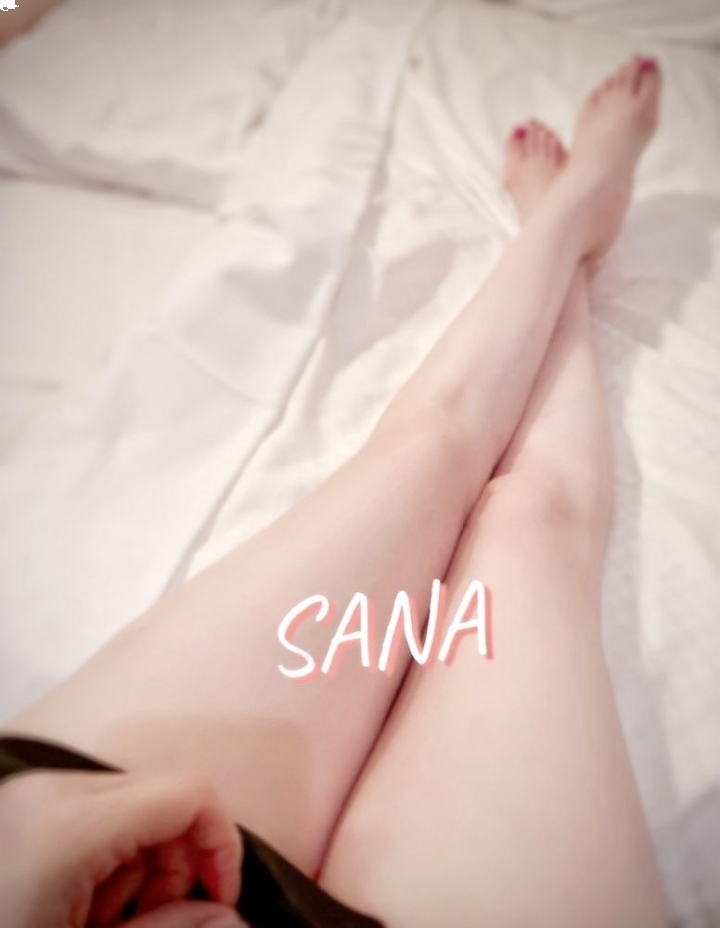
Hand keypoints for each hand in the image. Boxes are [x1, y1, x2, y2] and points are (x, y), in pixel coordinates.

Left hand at [0, 766, 245, 927]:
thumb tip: (236, 919)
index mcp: (69, 824)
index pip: (189, 792)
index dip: (221, 842)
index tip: (219, 897)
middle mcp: (50, 791)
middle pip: (163, 798)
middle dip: (174, 863)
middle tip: (143, 922)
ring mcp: (33, 794)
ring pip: (134, 807)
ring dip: (140, 865)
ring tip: (99, 921)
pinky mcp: (25, 806)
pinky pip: (98, 815)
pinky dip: (107, 858)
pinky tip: (77, 905)